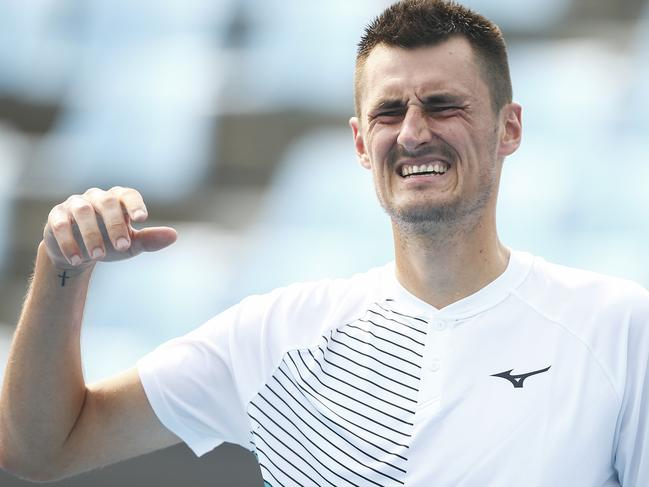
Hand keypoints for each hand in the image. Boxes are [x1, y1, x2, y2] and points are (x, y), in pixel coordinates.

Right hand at [43, 187, 177, 270]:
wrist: (79, 253)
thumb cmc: (111, 243)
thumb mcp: (132, 244)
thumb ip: (150, 239)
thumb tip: (174, 235)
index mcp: (118, 200)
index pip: (128, 195)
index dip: (135, 204)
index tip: (142, 219)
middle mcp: (96, 198)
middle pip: (107, 203)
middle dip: (115, 225)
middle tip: (123, 247)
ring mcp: (75, 205)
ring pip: (83, 212)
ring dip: (92, 234)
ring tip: (98, 256)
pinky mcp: (56, 217)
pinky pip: (60, 225)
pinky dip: (69, 242)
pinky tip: (78, 259)